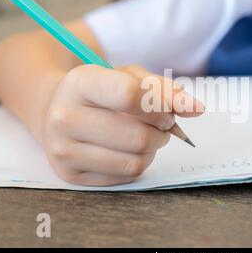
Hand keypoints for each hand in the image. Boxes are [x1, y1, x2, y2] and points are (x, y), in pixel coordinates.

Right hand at [42, 65, 203, 185]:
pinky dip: (140, 163)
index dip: (161, 105)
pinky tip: (130, 150)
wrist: (55, 110)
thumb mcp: (129, 77)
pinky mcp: (70, 175)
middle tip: (163, 124)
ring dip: (154, 149)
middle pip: (138, 136)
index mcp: (80, 82)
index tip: (171, 110)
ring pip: (135, 161)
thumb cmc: (102, 91)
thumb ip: (164, 89)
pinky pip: (126, 176)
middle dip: (163, 132)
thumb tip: (196, 109)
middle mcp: (64, 117)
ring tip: (147, 136)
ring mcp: (63, 149)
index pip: (129, 95)